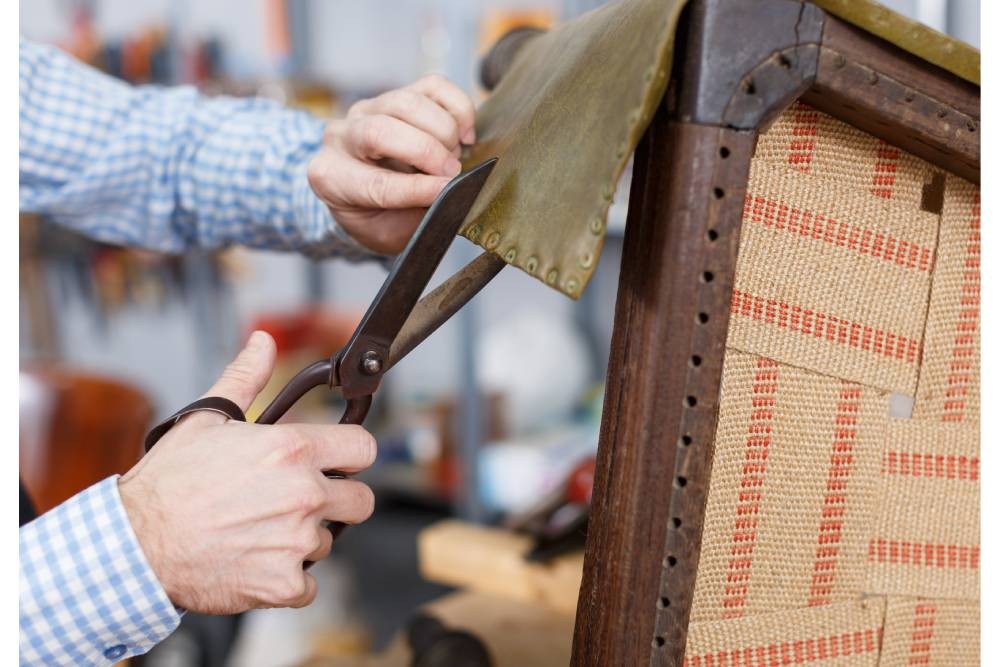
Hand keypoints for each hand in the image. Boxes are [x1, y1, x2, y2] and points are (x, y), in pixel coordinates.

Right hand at [118, 331, 376, 613]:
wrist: (135, 545)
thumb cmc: (168, 483)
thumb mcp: (206, 419)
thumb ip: (246, 378)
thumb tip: (263, 342)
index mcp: (293, 450)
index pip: (363, 448)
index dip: (351, 455)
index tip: (338, 462)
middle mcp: (304, 493)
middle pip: (362, 501)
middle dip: (338, 501)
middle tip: (301, 502)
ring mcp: (297, 541)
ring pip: (327, 542)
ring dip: (303, 540)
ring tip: (260, 531)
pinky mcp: (284, 583)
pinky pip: (307, 585)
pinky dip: (286, 580)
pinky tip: (255, 562)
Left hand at [307, 74, 475, 254]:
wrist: (369, 196)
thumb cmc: (380, 217)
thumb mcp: (389, 233)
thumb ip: (414, 216)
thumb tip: (451, 189)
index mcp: (332, 178)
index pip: (375, 182)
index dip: (417, 187)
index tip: (448, 189)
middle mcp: (343, 137)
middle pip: (381, 130)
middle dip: (427, 151)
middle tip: (453, 172)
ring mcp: (368, 109)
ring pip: (407, 102)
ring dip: (444, 130)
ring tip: (455, 155)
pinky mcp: (396, 93)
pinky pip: (431, 86)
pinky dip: (457, 108)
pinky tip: (464, 134)